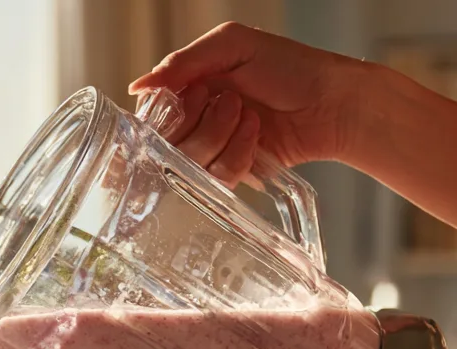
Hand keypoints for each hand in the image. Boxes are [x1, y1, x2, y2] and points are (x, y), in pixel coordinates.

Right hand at [129, 23, 367, 186]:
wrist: (331, 104)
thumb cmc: (290, 68)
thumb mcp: (234, 45)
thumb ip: (183, 62)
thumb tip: (138, 86)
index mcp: (189, 89)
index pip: (152, 114)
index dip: (171, 112)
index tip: (200, 95)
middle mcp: (194, 122)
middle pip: (167, 144)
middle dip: (202, 123)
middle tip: (234, 103)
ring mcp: (211, 152)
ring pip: (189, 165)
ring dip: (222, 139)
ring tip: (251, 119)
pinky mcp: (228, 175)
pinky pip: (213, 180)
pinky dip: (236, 158)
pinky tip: (256, 140)